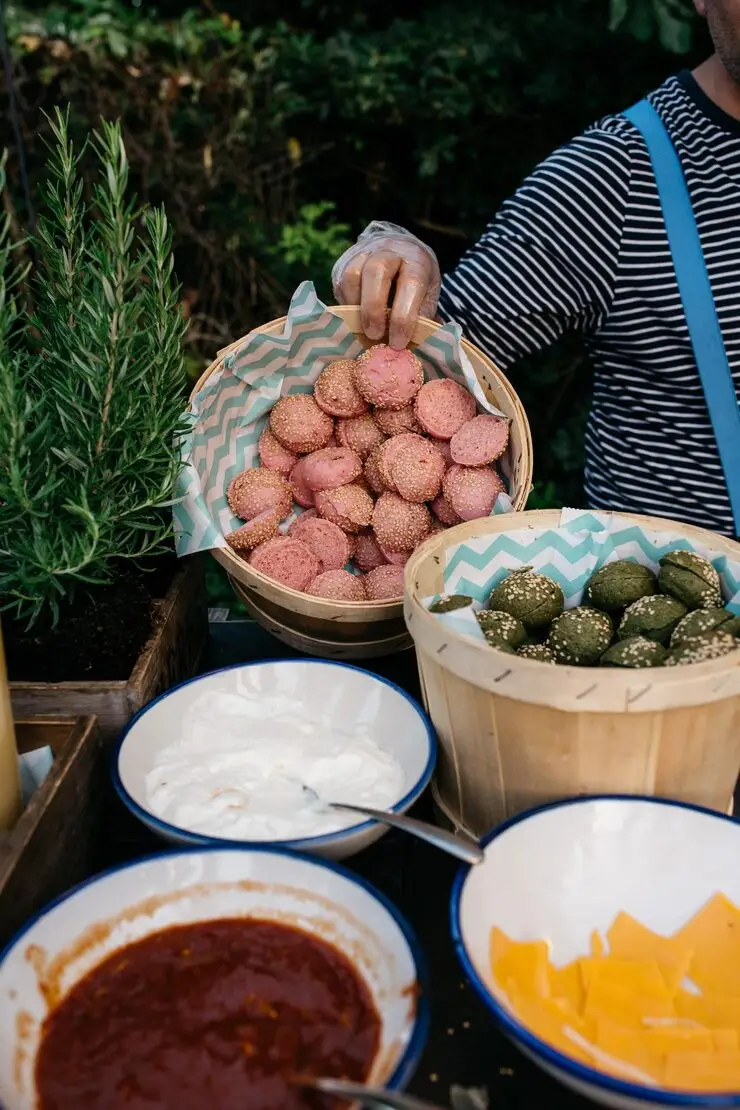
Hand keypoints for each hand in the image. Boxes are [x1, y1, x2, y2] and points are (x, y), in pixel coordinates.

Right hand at [332, 223, 440, 349]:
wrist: (398, 250)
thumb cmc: (415, 280)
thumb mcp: (427, 295)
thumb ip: (421, 318)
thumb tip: (412, 346)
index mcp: (415, 260)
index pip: (411, 284)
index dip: (403, 316)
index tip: (398, 342)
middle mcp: (389, 251)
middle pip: (376, 272)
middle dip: (373, 309)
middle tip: (374, 336)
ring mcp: (363, 254)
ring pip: (352, 276)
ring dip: (355, 309)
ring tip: (362, 330)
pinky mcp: (344, 263)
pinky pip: (340, 285)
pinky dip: (346, 307)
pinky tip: (356, 320)